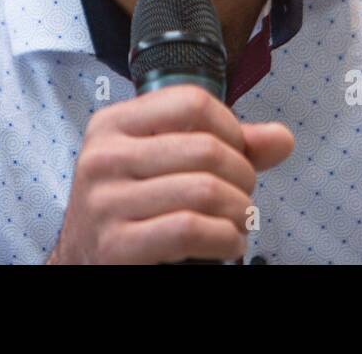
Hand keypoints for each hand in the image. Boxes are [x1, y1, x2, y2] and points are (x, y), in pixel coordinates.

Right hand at [48, 84, 294, 263]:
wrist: (82, 259)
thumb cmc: (128, 205)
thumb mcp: (161, 162)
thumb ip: (222, 145)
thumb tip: (280, 138)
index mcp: (112, 124)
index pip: (191, 102)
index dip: (230, 127)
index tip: (236, 152)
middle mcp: (104, 157)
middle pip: (206, 149)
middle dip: (242, 176)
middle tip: (242, 196)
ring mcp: (106, 201)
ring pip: (204, 190)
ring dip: (239, 212)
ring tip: (237, 221)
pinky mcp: (116, 244)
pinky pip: (191, 229)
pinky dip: (225, 239)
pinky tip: (227, 242)